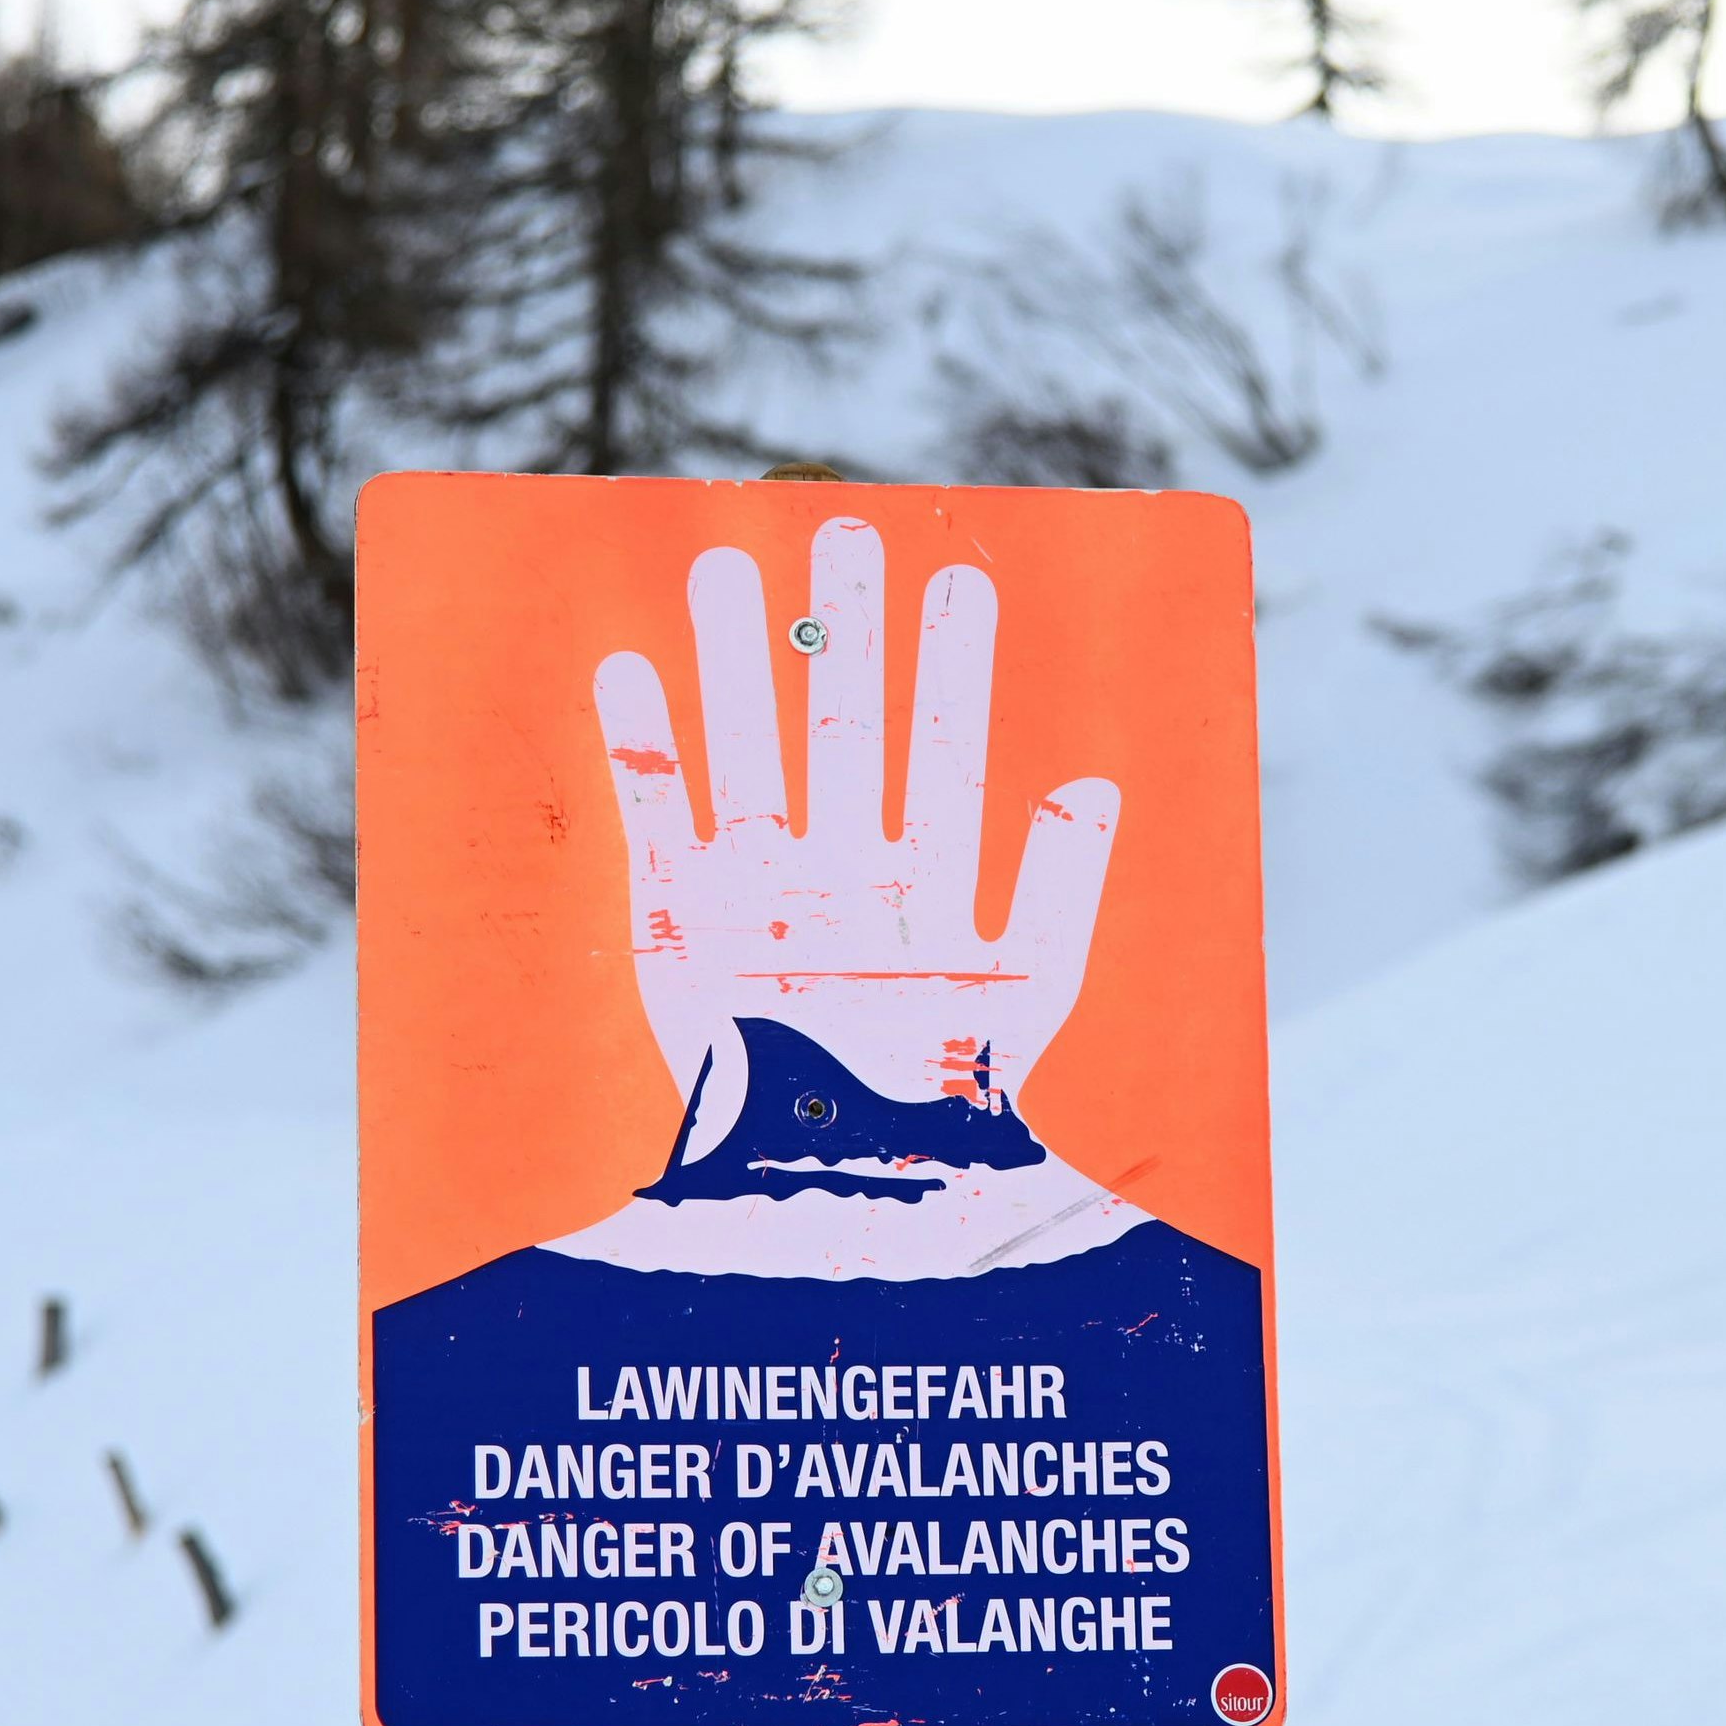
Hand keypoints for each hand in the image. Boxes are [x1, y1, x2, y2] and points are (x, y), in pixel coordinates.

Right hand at [592, 517, 1121, 1137]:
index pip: (941, 752)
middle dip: (844, 636)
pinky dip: (645, 750)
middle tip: (844, 532)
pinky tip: (632, 670)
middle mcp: (840, 877)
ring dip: (733, 665)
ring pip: (747, 752)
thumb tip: (1094, 782)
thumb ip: (1061, 889)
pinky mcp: (680, 931)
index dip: (951, 669)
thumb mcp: (1027, 996)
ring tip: (726, 568)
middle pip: (840, 728)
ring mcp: (759, 898)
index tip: (961, 577)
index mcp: (923, 887)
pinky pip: (659, 821)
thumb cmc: (946, 1114)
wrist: (844, 1192)